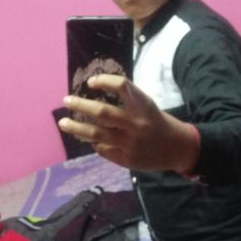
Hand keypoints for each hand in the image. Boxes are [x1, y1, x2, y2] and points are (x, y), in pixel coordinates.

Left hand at [59, 74, 198, 171]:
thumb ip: (127, 101)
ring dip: (77, 127)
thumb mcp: (147, 105)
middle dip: (81, 105)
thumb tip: (94, 93)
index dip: (104, 81)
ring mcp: (130, 143)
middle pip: (103, 112)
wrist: (177, 149)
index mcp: (143, 106)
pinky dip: (95, 143)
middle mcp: (136, 124)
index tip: (90, 82)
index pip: (122, 86)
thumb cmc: (158, 122)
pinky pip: (103, 149)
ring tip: (63, 123)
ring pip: (97, 134)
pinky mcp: (126, 159)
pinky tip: (91, 139)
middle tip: (66, 100)